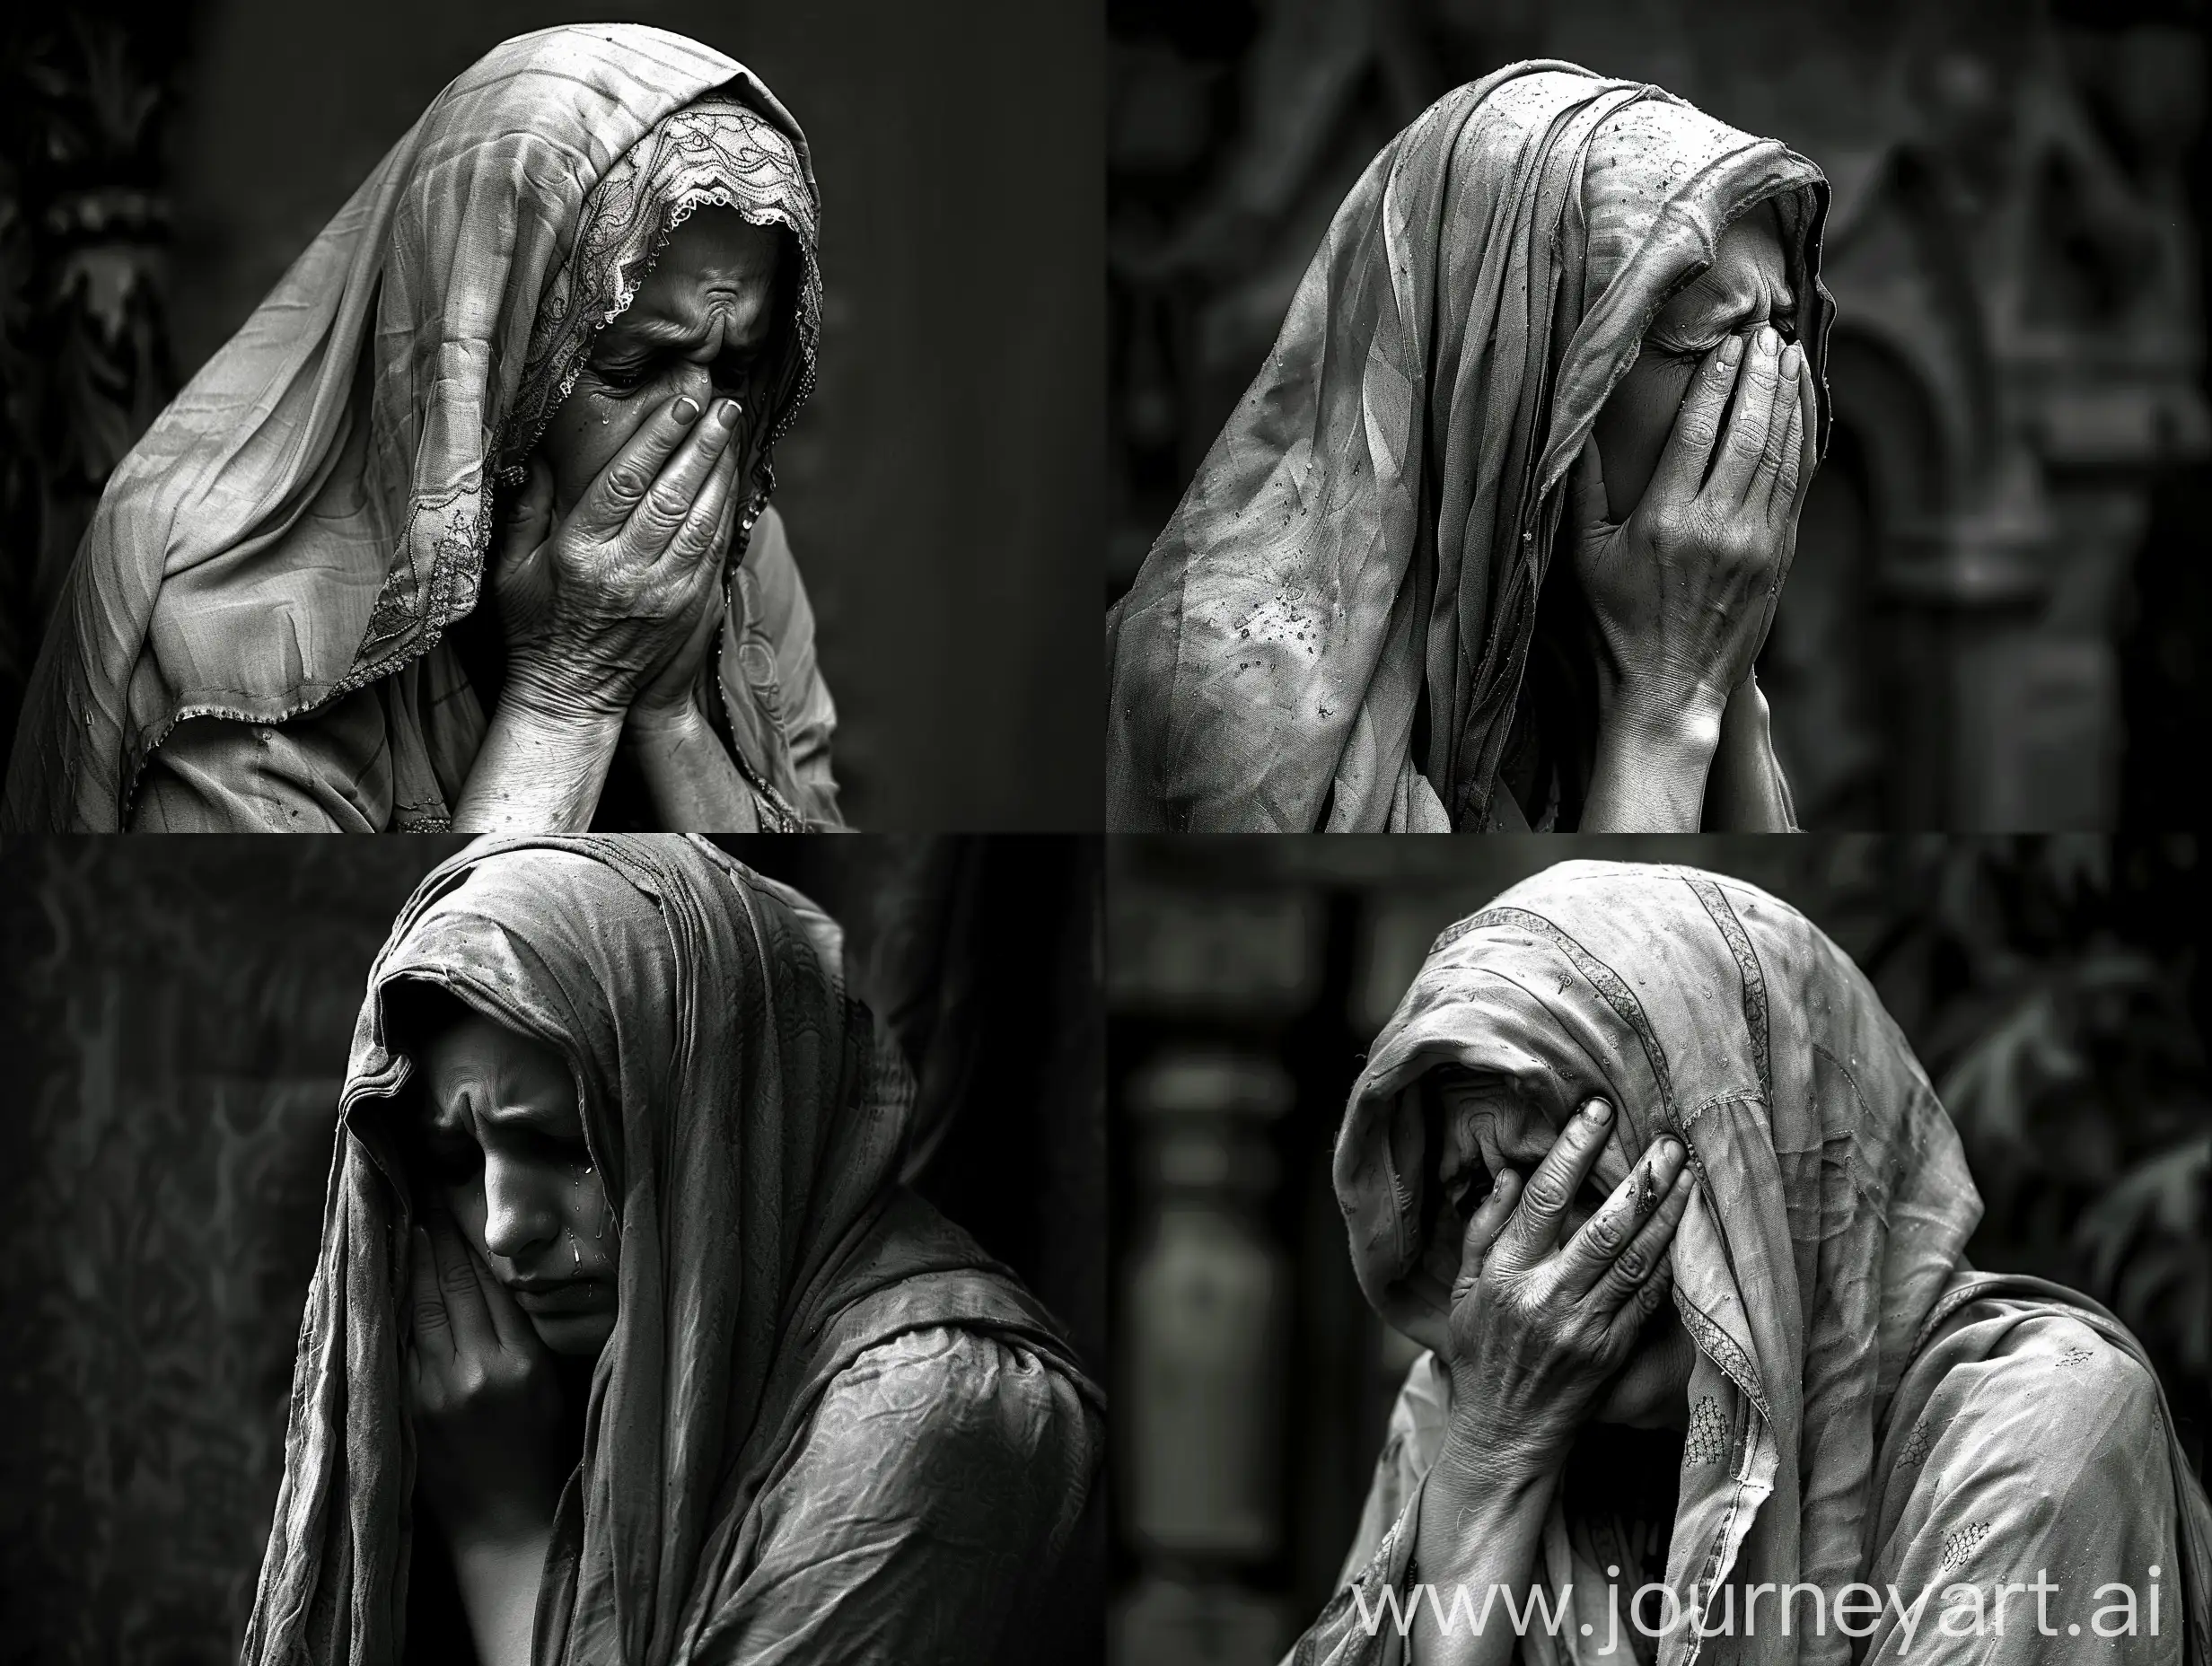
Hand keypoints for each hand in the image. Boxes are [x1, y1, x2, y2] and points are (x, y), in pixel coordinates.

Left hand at [406, 1209, 568, 1543]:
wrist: (506, 1528)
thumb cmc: (541, 1455)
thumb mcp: (552, 1387)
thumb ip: (527, 1333)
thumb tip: (499, 1276)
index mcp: (521, 1364)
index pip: (489, 1283)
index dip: (468, 1241)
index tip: (454, 1205)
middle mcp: (475, 1371)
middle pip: (448, 1286)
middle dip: (433, 1238)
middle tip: (420, 1197)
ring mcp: (432, 1392)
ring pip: (415, 1309)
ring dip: (406, 1265)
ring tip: (401, 1227)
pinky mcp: (405, 1411)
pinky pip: (395, 1346)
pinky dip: (390, 1310)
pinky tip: (385, 1285)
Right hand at [491, 393, 743, 728]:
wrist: (571, 698)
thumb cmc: (534, 628)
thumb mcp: (510, 569)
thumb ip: (529, 510)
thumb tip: (539, 456)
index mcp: (579, 554)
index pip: (624, 483)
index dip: (656, 439)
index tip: (680, 404)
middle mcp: (625, 571)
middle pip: (672, 494)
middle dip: (701, 444)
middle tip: (723, 403)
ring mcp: (662, 592)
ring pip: (701, 520)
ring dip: (720, 471)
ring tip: (732, 429)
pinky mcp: (687, 609)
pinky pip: (713, 550)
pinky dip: (725, 510)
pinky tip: (730, 480)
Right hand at [1434, 1100, 1690, 1484]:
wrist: (1507, 1430)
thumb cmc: (1481, 1351)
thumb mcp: (1465, 1288)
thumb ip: (1485, 1228)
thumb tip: (1510, 1174)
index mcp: (1505, 1274)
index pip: (1543, 1198)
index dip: (1573, 1150)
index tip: (1596, 1111)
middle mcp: (1546, 1298)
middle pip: (1603, 1226)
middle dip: (1640, 1178)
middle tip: (1666, 1140)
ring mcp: (1584, 1326)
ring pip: (1636, 1258)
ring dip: (1668, 1213)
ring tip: (1689, 1173)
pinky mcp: (1613, 1350)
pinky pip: (1649, 1297)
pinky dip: (1671, 1260)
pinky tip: (1688, 1229)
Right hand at [1567, 325, 1816, 732]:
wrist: (1669, 691)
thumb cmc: (1616, 625)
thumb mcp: (1584, 558)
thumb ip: (1580, 489)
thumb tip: (1574, 427)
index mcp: (1665, 521)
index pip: (1699, 430)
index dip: (1717, 380)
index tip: (1728, 343)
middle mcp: (1717, 527)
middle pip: (1749, 430)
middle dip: (1760, 376)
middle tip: (1764, 333)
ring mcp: (1757, 543)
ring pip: (1781, 452)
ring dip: (1788, 399)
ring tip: (1788, 356)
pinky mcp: (1781, 558)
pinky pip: (1799, 485)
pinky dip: (1805, 440)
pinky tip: (1803, 410)